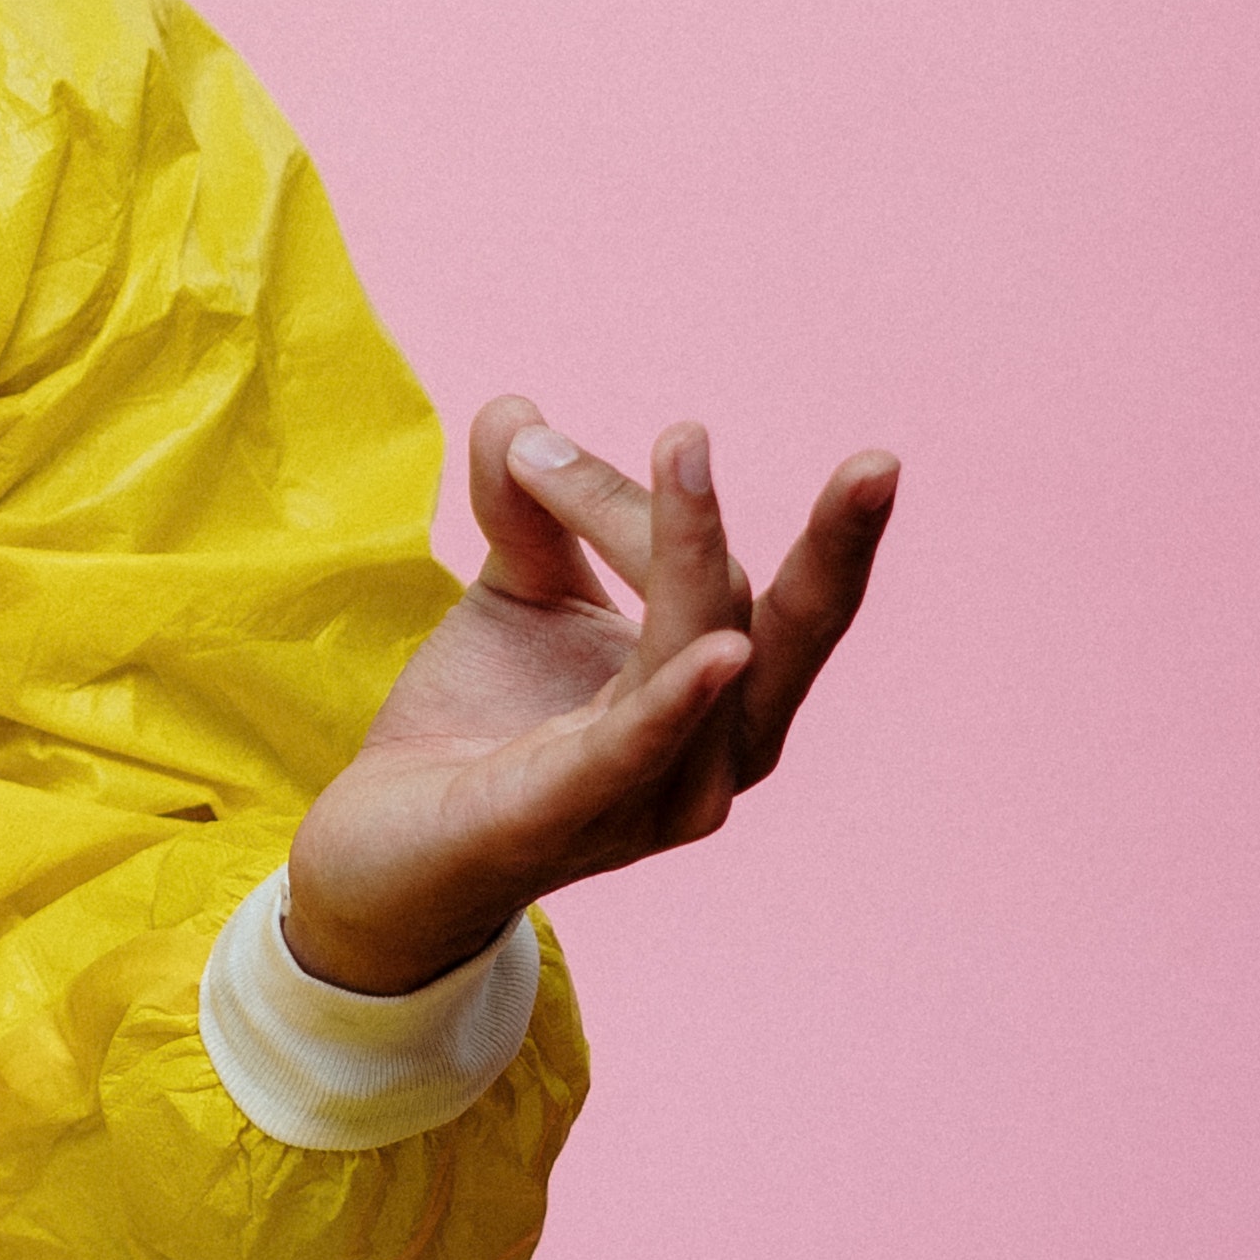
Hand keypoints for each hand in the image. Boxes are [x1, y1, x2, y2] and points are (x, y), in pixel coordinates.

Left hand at [278, 398, 898, 995]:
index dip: (655, 501)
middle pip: (791, 640)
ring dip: (689, 554)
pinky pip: (632, 753)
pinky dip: (677, 701)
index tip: (532, 442)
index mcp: (717, 700)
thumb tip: (514, 408)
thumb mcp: (516, 597)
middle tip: (880, 462)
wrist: (379, 851)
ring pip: (700, 665)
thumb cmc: (477, 726)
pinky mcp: (563, 821)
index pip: (723, 579)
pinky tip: (715, 649)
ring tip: (688, 450)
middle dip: (839, 551)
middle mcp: (710, 758)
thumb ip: (529, 506)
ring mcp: (648, 801)